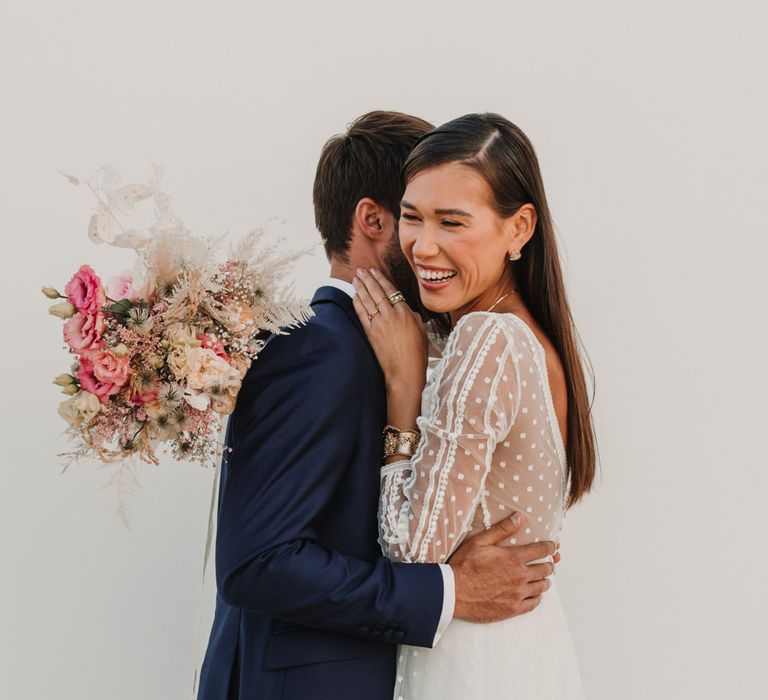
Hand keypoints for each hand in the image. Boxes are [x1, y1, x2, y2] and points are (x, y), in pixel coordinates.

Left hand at [352, 268, 427, 393]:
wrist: (405, 371)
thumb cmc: (416, 354)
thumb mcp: (420, 330)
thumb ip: (412, 316)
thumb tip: (404, 309)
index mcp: (405, 312)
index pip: (391, 290)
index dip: (381, 279)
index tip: (374, 271)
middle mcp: (391, 315)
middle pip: (376, 292)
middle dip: (367, 279)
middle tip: (360, 270)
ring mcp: (379, 324)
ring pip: (367, 300)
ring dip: (360, 288)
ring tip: (355, 278)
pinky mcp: (371, 333)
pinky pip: (362, 314)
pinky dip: (357, 303)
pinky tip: (354, 296)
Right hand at [449, 513, 557, 622]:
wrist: (452, 592)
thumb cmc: (463, 565)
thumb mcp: (480, 541)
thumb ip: (502, 529)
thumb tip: (520, 517)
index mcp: (514, 558)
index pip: (542, 550)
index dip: (551, 547)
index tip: (554, 546)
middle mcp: (520, 576)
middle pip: (545, 569)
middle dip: (549, 563)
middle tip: (549, 562)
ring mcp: (518, 594)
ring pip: (542, 587)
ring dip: (544, 580)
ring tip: (542, 578)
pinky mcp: (513, 609)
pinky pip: (534, 603)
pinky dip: (537, 597)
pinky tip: (534, 594)